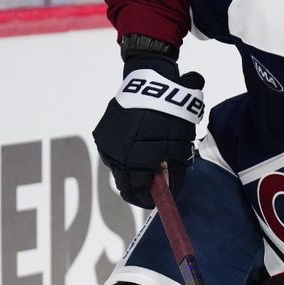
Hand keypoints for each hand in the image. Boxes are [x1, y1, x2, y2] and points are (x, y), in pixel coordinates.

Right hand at [92, 54, 204, 208]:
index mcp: (135, 161)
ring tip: (148, 165)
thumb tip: (168, 188)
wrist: (151, 82)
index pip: (138, 192)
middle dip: (139, 188)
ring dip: (133, 171)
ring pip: (119, 168)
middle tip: (152, 188)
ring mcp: (107, 144)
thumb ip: (173, 171)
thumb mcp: (179, 146)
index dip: (148, 200)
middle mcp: (116, 156)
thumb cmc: (172, 115)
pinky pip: (115, 153)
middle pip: (125, 184)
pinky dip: (126, 155)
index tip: (156, 202)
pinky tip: (138, 148)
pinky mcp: (103, 133)